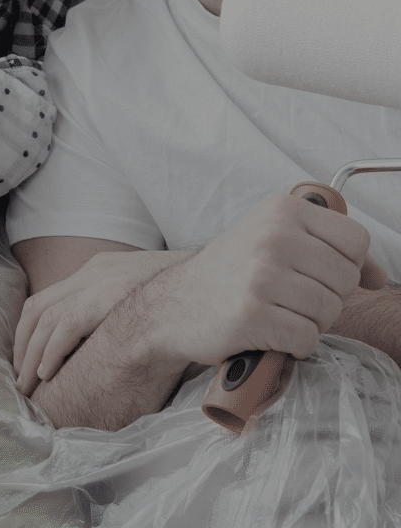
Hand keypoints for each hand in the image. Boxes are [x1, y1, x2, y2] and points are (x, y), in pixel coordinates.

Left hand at [13, 248, 188, 394]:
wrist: (217, 281)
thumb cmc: (192, 298)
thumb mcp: (148, 296)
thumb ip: (125, 311)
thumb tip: (116, 343)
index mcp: (100, 269)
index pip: (48, 298)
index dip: (29, 333)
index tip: (25, 360)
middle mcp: (94, 271)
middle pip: (38, 308)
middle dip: (23, 345)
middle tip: (20, 379)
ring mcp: (100, 282)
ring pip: (45, 319)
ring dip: (30, 354)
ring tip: (28, 385)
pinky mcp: (107, 298)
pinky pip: (65, 326)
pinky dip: (50, 351)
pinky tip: (46, 373)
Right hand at [141, 194, 368, 367]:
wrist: (176, 305)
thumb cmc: (230, 273)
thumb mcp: (274, 240)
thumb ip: (329, 250)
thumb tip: (379, 276)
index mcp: (282, 210)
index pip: (355, 240)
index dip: (345, 264)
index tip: (316, 273)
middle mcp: (273, 236)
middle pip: (345, 280)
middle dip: (325, 298)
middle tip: (287, 296)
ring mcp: (262, 275)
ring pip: (329, 313)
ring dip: (307, 322)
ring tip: (274, 311)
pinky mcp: (253, 314)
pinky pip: (307, 339)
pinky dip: (292, 345)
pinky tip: (266, 330)